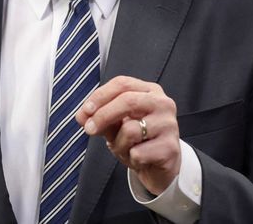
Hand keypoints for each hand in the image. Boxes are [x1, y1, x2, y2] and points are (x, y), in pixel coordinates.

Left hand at [75, 75, 180, 194]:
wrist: (160, 168)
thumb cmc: (138, 141)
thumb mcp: (117, 125)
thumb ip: (100, 117)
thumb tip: (82, 116)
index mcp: (149, 91)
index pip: (122, 84)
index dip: (100, 96)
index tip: (85, 111)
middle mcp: (163, 103)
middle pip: (127, 101)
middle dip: (103, 115)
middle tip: (89, 129)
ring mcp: (169, 125)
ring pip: (131, 130)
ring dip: (118, 144)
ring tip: (125, 149)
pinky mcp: (170, 148)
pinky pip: (138, 153)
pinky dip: (131, 159)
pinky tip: (139, 159)